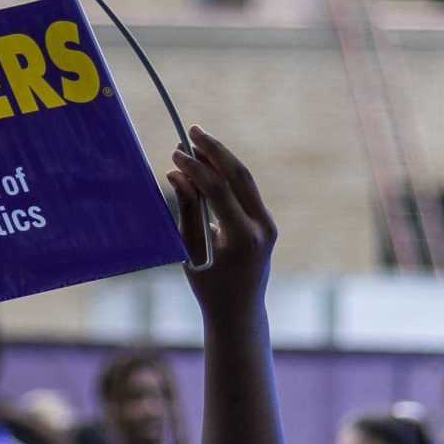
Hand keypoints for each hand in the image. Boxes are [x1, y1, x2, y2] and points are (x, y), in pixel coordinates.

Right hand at [168, 126, 275, 321]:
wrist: (239, 313)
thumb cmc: (209, 288)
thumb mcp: (191, 250)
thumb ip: (187, 211)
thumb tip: (177, 174)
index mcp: (242, 238)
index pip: (219, 190)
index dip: (196, 168)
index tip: (175, 154)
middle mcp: (262, 227)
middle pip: (239, 176)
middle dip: (215, 151)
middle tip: (192, 130)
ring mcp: (268, 224)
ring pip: (245, 180)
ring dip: (222, 158)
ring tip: (197, 141)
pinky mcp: (266, 223)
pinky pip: (245, 191)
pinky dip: (226, 175)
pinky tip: (208, 162)